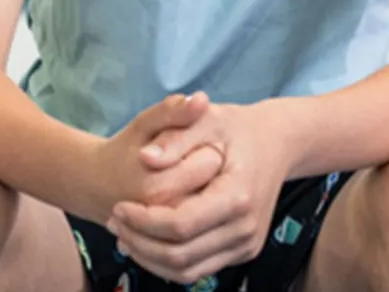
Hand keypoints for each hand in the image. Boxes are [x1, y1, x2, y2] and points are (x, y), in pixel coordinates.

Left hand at [108, 100, 295, 285]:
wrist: (274, 144)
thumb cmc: (234, 127)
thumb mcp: (205, 118)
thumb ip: (175, 137)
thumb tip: (145, 157)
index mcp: (237, 196)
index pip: (181, 224)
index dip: (144, 221)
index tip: (118, 206)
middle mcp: (245, 229)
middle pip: (182, 255)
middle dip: (141, 243)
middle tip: (114, 222)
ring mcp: (246, 245)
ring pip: (188, 271)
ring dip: (150, 258)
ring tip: (123, 234)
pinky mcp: (241, 251)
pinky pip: (199, 269)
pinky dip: (167, 263)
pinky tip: (145, 242)